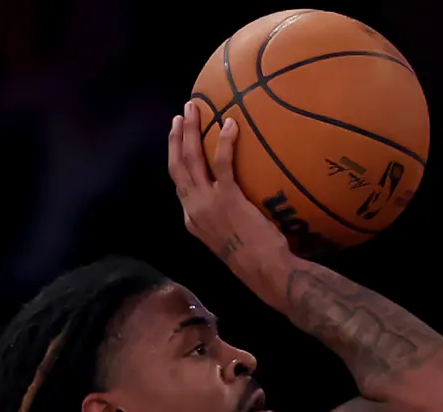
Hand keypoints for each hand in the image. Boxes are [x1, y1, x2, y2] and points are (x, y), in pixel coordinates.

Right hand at [167, 101, 293, 291]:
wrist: (266, 271)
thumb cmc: (256, 259)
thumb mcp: (230, 239)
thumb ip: (224, 219)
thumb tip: (236, 203)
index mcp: (192, 220)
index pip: (179, 183)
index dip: (176, 158)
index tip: (179, 139)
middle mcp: (193, 209)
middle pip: (177, 166)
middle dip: (176, 137)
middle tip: (180, 114)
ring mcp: (207, 203)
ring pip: (191, 160)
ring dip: (190, 131)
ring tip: (193, 109)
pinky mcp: (226, 198)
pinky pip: (222, 163)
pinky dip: (224, 141)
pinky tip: (230, 124)